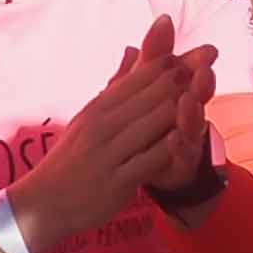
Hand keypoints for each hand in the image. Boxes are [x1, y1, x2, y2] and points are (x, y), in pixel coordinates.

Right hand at [10, 26, 216, 252]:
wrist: (42, 204)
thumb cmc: (71, 157)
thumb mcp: (89, 118)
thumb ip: (116, 86)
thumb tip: (134, 49)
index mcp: (97, 108)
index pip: (139, 77)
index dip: (171, 63)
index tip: (199, 52)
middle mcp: (102, 126)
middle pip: (151, 95)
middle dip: (183, 79)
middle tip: (209, 64)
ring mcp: (109, 154)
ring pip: (154, 122)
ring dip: (181, 108)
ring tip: (203, 94)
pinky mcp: (117, 182)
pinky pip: (150, 159)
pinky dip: (170, 147)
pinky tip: (187, 138)